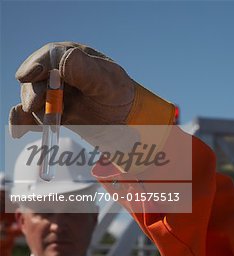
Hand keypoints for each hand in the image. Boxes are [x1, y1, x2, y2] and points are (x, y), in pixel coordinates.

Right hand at [9, 41, 134, 137]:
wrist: (124, 118)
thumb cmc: (119, 95)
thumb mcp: (108, 82)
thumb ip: (87, 70)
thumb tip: (65, 58)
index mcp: (72, 57)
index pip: (47, 57)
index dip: (36, 66)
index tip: (27, 77)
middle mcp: (57, 72)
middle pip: (34, 78)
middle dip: (35, 92)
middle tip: (40, 105)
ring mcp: (51, 91)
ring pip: (31, 98)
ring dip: (36, 110)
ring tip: (53, 121)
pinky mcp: (49, 110)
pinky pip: (29, 114)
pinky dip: (22, 121)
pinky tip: (19, 130)